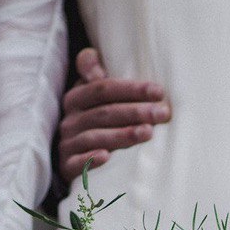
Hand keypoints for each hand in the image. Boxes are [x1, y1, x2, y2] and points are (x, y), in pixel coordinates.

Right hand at [58, 48, 170, 184]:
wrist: (71, 159)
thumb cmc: (92, 121)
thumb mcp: (91, 94)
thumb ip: (92, 70)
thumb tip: (96, 63)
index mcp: (77, 98)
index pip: (103, 88)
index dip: (131, 89)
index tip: (159, 92)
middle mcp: (70, 119)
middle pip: (104, 112)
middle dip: (135, 111)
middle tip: (162, 114)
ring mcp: (68, 143)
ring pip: (95, 137)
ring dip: (122, 135)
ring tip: (148, 133)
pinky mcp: (66, 166)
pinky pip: (77, 163)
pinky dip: (90, 159)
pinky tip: (107, 157)